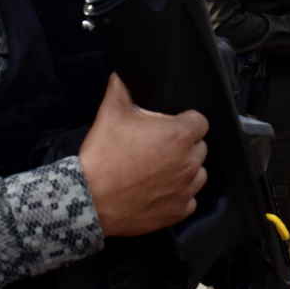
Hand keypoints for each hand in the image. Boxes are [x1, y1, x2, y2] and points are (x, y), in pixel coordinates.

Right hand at [80, 74, 208, 236]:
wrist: (89, 198)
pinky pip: (189, 200)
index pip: (200, 121)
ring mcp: (185, 189)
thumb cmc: (102, 158)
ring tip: (159, 168)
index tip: (171, 126)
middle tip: (159, 147)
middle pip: (200, 147)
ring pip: (198, 173)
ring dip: (184, 169)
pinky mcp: (178, 211)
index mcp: (179, 135)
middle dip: (184, 145)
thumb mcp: (110, 113)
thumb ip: (121, 88)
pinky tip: (159, 189)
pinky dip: (178, 195)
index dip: (185, 120)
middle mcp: (188, 162)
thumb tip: (121, 77)